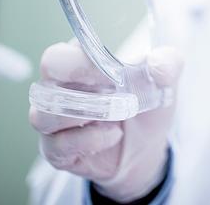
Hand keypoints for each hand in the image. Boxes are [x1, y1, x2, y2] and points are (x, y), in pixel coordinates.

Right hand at [29, 42, 182, 201]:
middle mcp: (57, 90)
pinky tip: (113, 135)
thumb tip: (159, 63)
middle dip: (79, 92)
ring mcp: (53, 121)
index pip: (57, 58)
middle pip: (42, 86)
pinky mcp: (56, 150)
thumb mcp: (163, 81)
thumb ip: (167, 64)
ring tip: (117, 116)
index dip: (81, 65)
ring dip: (84, 116)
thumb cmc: (145, 103)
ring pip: (42, 117)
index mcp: (77, 63)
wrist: (146, 147)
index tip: (114, 74)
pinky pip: (57, 145)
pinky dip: (89, 140)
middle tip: (114, 95)